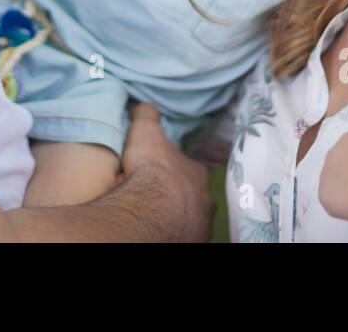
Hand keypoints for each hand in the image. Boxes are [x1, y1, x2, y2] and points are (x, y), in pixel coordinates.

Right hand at [121, 101, 213, 241]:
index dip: (172, 172)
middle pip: (192, 197)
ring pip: (189, 220)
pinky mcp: (192, 244)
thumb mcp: (146, 131)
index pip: (188, 171)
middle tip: (152, 198)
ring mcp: (201, 227)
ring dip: (174, 217)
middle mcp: (205, 200)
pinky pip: (180, 237)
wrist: (152, 208)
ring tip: (151, 216)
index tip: (157, 175)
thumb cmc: (152, 169)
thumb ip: (146, 115)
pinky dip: (170, 234)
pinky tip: (154, 231)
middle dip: (177, 197)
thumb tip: (141, 104)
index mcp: (197, 174)